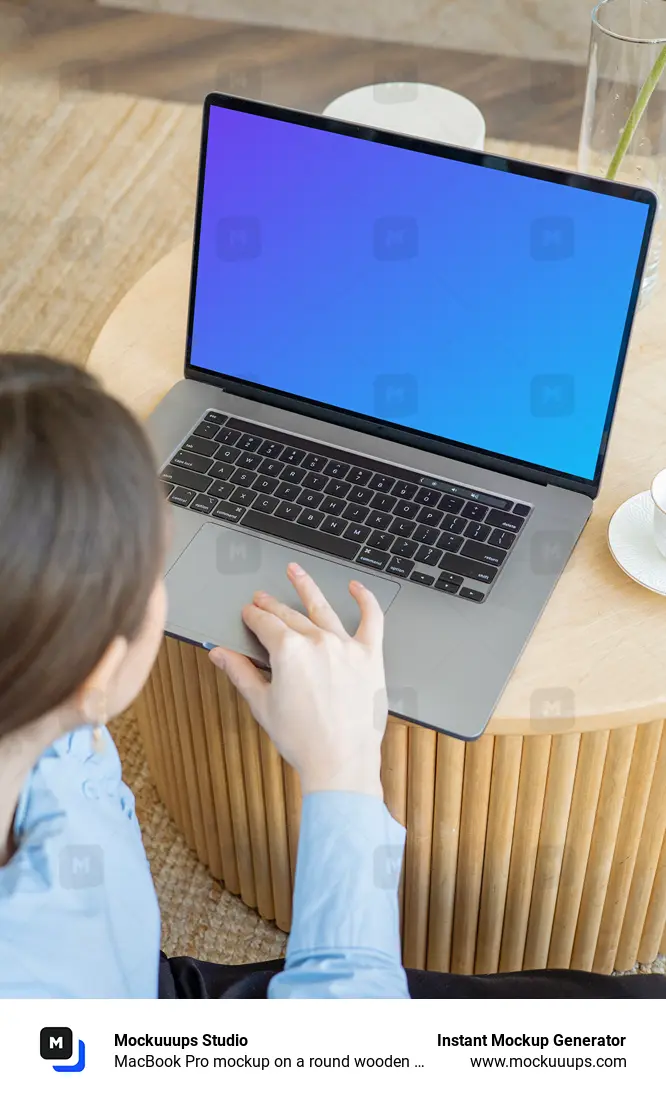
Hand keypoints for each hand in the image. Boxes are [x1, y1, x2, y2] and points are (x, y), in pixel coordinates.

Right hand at [208, 563, 386, 797]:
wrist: (341, 763)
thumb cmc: (303, 740)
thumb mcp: (262, 705)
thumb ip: (240, 672)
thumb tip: (219, 654)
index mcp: (288, 651)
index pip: (264, 623)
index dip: (252, 616)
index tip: (248, 613)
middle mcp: (318, 641)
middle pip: (289, 615)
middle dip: (271, 605)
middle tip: (261, 599)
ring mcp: (346, 646)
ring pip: (323, 607)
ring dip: (306, 587)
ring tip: (295, 572)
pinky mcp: (370, 656)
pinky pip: (372, 619)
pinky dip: (365, 600)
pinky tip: (356, 588)